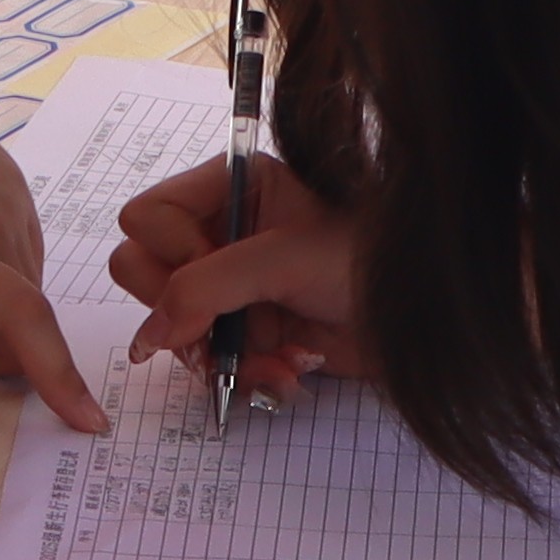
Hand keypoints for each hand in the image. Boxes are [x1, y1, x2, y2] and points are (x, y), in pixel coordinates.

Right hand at [111, 149, 370, 405]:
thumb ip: (206, 287)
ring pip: (171, 326)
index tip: (218, 268)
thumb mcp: (284, 259)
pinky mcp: (245, 330)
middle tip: (226, 324)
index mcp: (229, 186)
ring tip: (274, 356)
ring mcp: (229, 285)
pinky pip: (206, 359)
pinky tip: (286, 367)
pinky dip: (242, 372)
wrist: (418, 318)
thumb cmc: (365, 262)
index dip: (173, 252)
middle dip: (185, 312)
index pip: (146, 217)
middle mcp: (221, 231)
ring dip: (219, 352)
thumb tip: (149, 334)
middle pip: (141, 270)